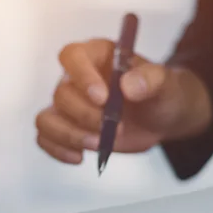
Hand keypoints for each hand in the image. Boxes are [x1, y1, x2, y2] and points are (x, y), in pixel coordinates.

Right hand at [35, 39, 212, 163]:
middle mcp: (77, 77)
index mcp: (98, 55)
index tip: (103, 98)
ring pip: (48, 118)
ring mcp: (70, 104)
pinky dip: (58, 149)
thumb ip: (151, 79)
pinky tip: (80, 157)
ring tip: (99, 144)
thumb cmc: (162, 92)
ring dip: (70, 135)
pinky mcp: (69, 127)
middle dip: (86, 115)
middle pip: (61, 93)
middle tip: (117, 128)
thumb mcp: (166, 83)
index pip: (73, 56)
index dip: (82, 76)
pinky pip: (46, 136)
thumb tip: (128, 86)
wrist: (163, 117)